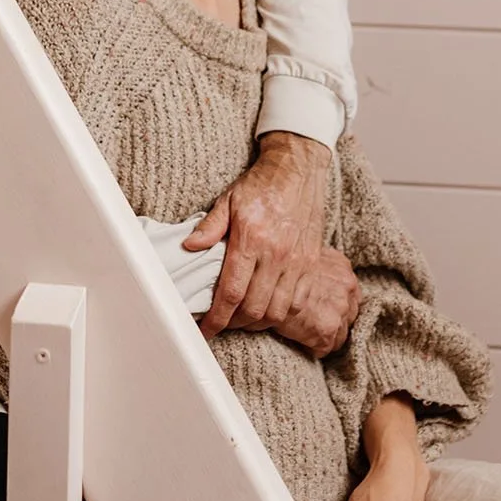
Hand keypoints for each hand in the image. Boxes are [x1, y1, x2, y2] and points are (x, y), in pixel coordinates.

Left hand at [186, 132, 358, 355]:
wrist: (298, 169)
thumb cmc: (261, 184)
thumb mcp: (228, 199)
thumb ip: (209, 226)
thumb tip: (188, 247)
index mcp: (252, 240)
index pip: (231, 293)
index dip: (216, 319)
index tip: (205, 331)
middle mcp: (277, 255)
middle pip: (255, 309)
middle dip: (234, 324)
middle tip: (221, 323)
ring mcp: (298, 261)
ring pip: (278, 311)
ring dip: (257, 322)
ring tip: (242, 318)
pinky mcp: (312, 263)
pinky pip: (297, 301)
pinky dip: (281, 313)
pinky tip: (267, 307)